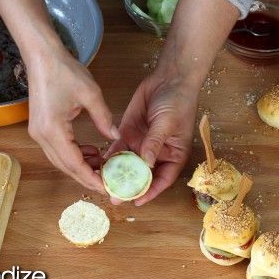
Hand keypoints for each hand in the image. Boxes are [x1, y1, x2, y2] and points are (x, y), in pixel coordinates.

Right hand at [26, 44, 118, 192]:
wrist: (41, 56)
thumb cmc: (64, 70)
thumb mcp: (91, 94)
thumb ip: (104, 118)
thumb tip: (115, 136)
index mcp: (53, 130)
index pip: (74, 163)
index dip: (91, 178)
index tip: (107, 187)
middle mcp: (42, 136)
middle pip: (65, 167)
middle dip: (87, 176)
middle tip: (109, 182)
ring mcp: (38, 133)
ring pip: (60, 160)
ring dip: (81, 166)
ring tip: (103, 166)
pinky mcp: (40, 128)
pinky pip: (58, 149)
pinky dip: (74, 154)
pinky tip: (90, 151)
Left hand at [106, 73, 198, 205]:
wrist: (169, 77)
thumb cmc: (178, 101)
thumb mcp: (167, 123)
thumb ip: (154, 143)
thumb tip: (145, 164)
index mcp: (173, 154)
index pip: (162, 178)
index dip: (151, 191)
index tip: (137, 201)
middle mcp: (156, 153)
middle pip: (143, 175)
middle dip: (129, 186)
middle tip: (115, 197)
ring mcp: (141, 143)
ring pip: (128, 164)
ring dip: (117, 174)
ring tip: (103, 184)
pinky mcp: (129, 132)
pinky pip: (118, 148)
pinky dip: (110, 157)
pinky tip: (100, 165)